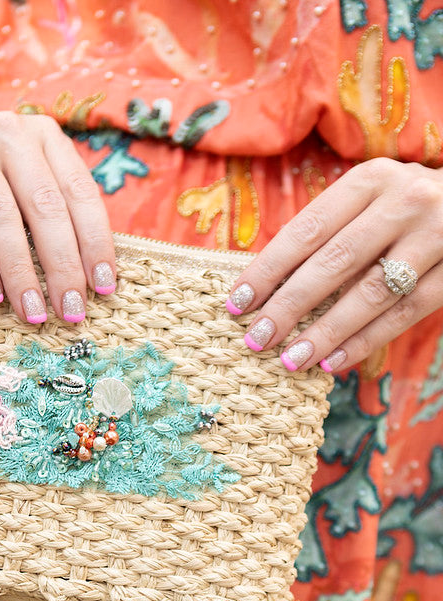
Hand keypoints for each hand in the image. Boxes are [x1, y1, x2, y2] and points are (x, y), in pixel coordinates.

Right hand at [0, 112, 115, 323]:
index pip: (80, 193)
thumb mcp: (19, 191)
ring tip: (33, 313)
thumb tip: (87, 283)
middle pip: (45, 206)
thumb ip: (48, 218)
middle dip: (62, 266)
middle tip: (71, 311)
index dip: (96, 243)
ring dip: (21, 272)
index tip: (104, 288)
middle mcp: (9, 131)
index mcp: (44, 136)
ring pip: (2, 215)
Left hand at [225, 158, 442, 371]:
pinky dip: (365, 341)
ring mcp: (435, 236)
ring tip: (292, 359)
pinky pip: (404, 314)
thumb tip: (265, 286)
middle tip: (256, 339)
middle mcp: (404, 202)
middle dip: (289, 305)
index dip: (268, 268)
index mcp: (371, 180)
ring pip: (370, 293)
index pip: (307, 229)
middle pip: (334, 262)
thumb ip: (328, 231)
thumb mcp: (370, 201)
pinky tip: (334, 361)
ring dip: (326, 332)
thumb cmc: (404, 209)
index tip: (237, 302)